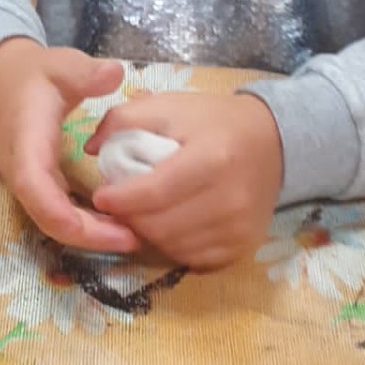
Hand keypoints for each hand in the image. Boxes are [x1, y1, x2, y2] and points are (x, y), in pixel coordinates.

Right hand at [0, 40, 139, 254]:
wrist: (1, 81)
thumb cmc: (34, 75)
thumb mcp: (60, 65)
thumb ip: (85, 72)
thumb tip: (114, 73)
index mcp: (26, 143)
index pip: (35, 187)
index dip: (63, 213)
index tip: (103, 225)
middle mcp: (22, 172)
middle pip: (48, 218)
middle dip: (88, 236)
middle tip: (133, 240)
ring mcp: (29, 184)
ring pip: (54, 223)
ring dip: (90, 236)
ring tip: (132, 238)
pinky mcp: (39, 188)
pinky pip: (60, 216)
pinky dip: (87, 226)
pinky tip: (119, 226)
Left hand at [87, 91, 282, 269]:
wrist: (274, 141)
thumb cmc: (215, 121)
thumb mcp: (171, 105)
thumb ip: (124, 118)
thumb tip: (90, 149)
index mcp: (212, 158)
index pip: (153, 192)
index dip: (120, 199)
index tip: (101, 195)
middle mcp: (229, 199)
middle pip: (159, 225)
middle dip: (129, 217)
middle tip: (120, 204)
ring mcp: (238, 228)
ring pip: (171, 246)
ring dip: (148, 233)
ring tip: (143, 213)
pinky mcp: (243, 247)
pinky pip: (192, 258)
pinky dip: (172, 245)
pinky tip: (169, 225)